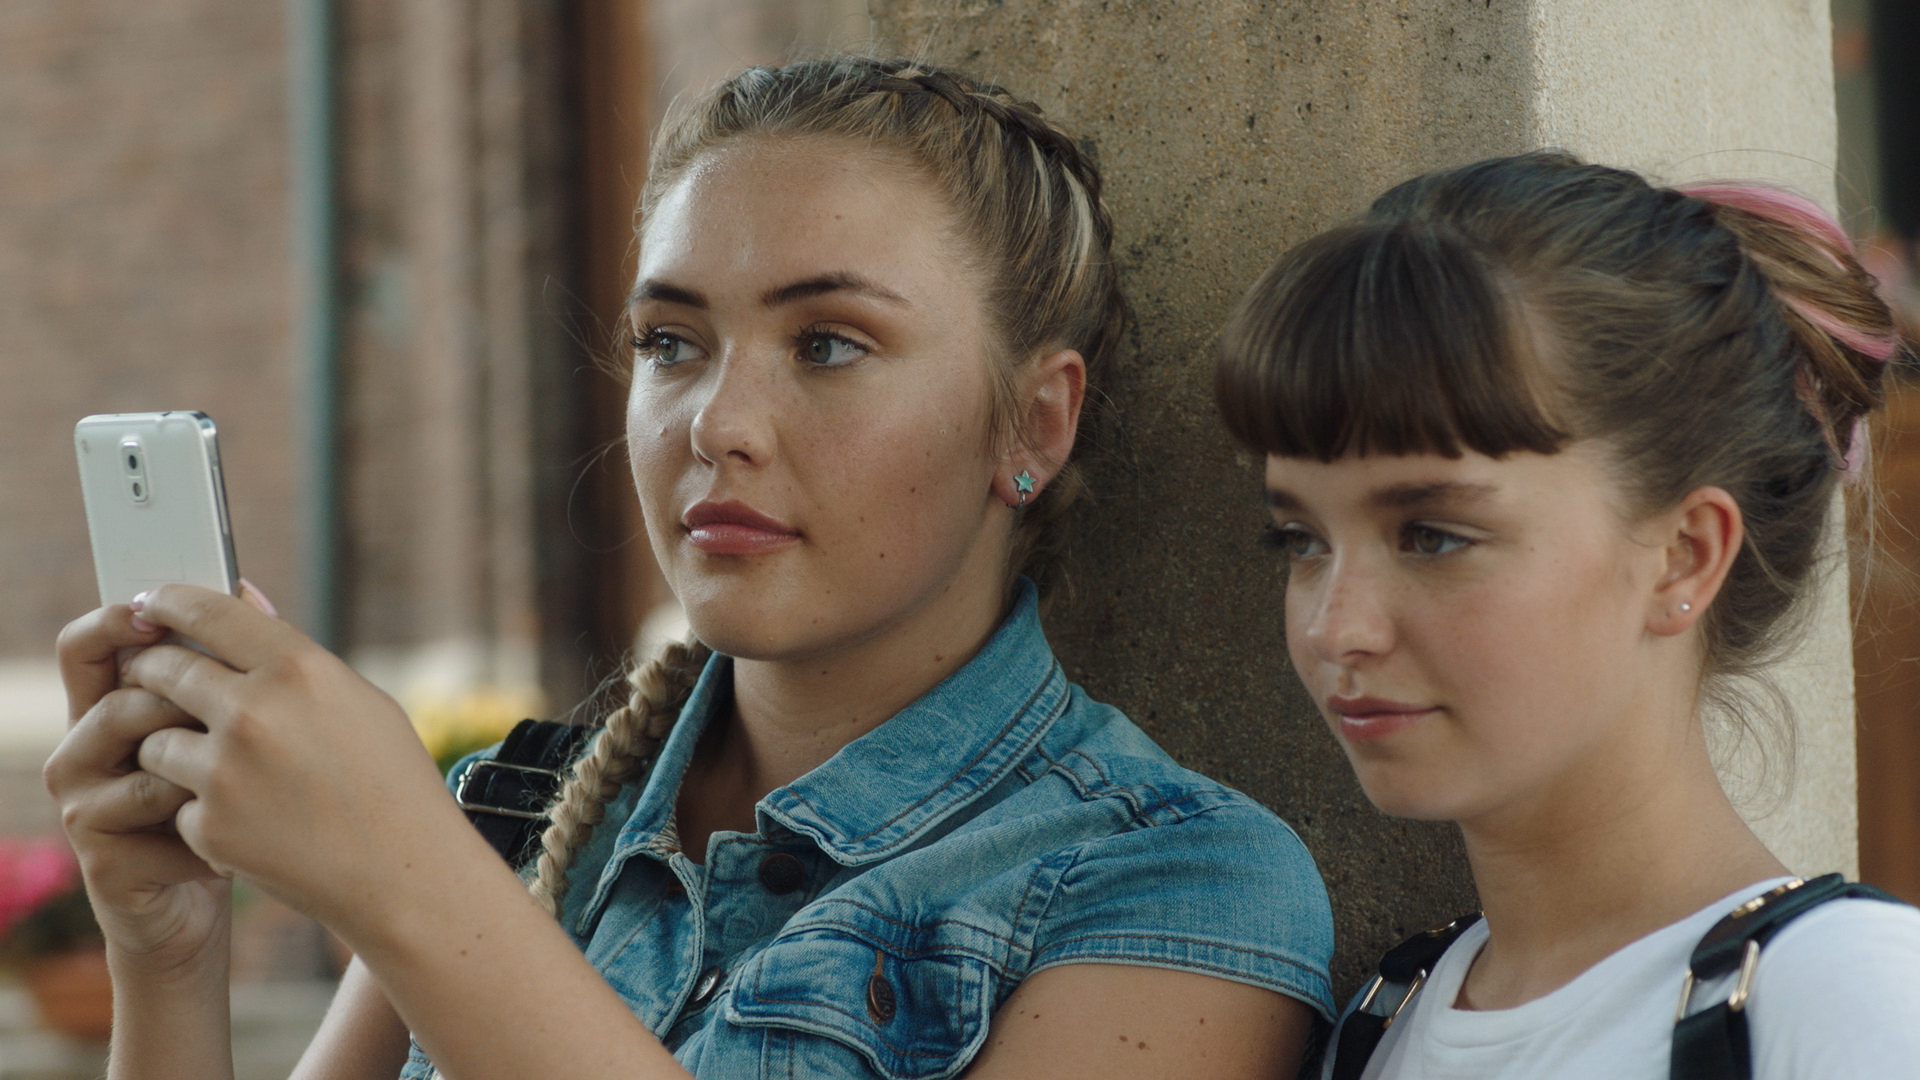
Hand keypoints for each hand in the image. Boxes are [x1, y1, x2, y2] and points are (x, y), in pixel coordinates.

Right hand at [47, 603, 231, 978]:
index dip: (112, 623)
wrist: (214, 899)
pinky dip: (218, 823)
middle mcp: (84, 752)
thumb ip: (232, 667)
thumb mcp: (234, 730)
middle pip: (119, 697)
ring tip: (252, 783)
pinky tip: (244, 840)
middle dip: (188, 702)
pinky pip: (163, 815)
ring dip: (211, 766)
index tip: (154, 608)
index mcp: (111, 711)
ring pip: (147, 755)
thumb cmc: (231, 805)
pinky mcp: (104, 859)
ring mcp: (84, 807)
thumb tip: (250, 587)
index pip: (86, 649)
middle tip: (242, 717)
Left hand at [114, 584, 468, 935]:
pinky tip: (248, 818)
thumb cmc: (391, 779)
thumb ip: (290, 651)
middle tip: (155, 677)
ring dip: (172, 746)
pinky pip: (175, 800)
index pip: (208, 611)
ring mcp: (224, 773)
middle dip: (152, 671)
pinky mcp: (208, 826)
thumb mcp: (358, 700)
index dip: (170, 600)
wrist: (403, 874)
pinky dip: (199, 807)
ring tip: (222, 766)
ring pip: (154, 739)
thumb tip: (241, 595)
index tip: (152, 601)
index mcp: (299, 669)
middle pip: (163, 669)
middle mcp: (254, 713)